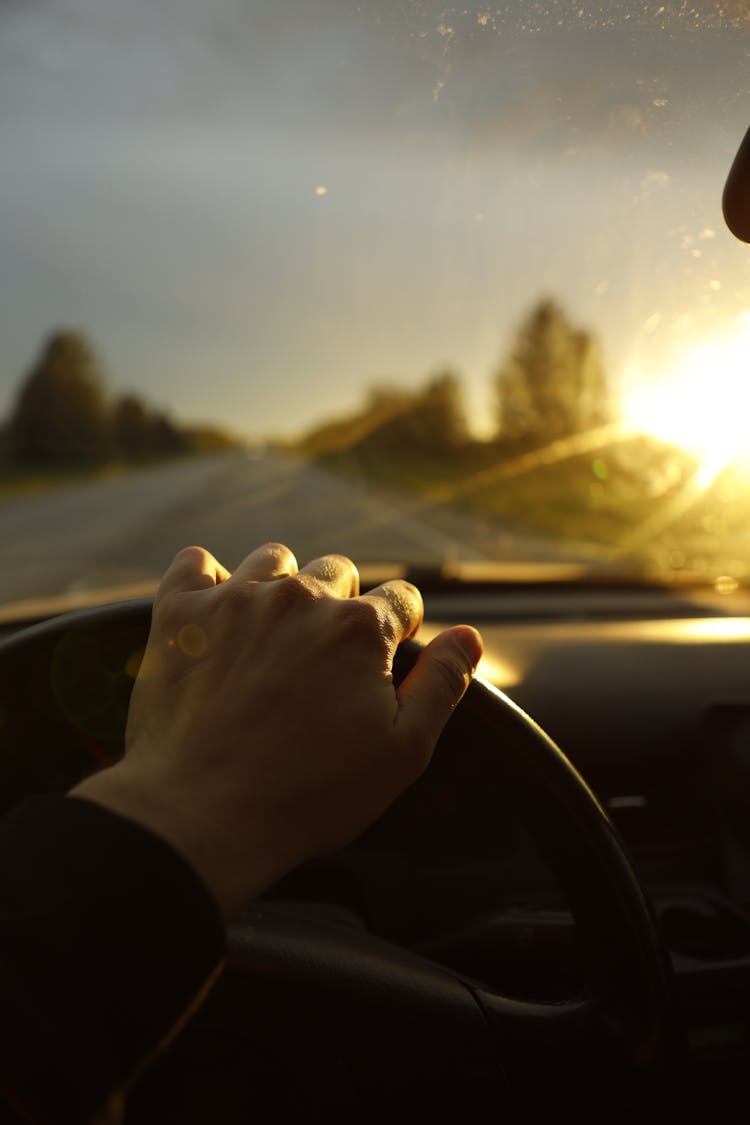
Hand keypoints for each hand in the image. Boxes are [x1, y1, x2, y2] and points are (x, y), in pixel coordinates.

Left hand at [73, 542, 482, 918]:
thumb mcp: (402, 752)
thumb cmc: (309, 794)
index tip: (383, 658)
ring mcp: (236, 599)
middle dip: (341, 605)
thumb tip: (470, 636)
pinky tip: (213, 611)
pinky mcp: (179, 612)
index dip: (400, 628)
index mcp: (361, 628)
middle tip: (323, 659)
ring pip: (274, 560)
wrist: (201, 816)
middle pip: (338, 572)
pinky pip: (195, 562)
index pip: (400, 599)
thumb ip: (442, 684)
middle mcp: (301, 597)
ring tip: (271, 636)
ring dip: (282, 587)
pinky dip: (207, 579)